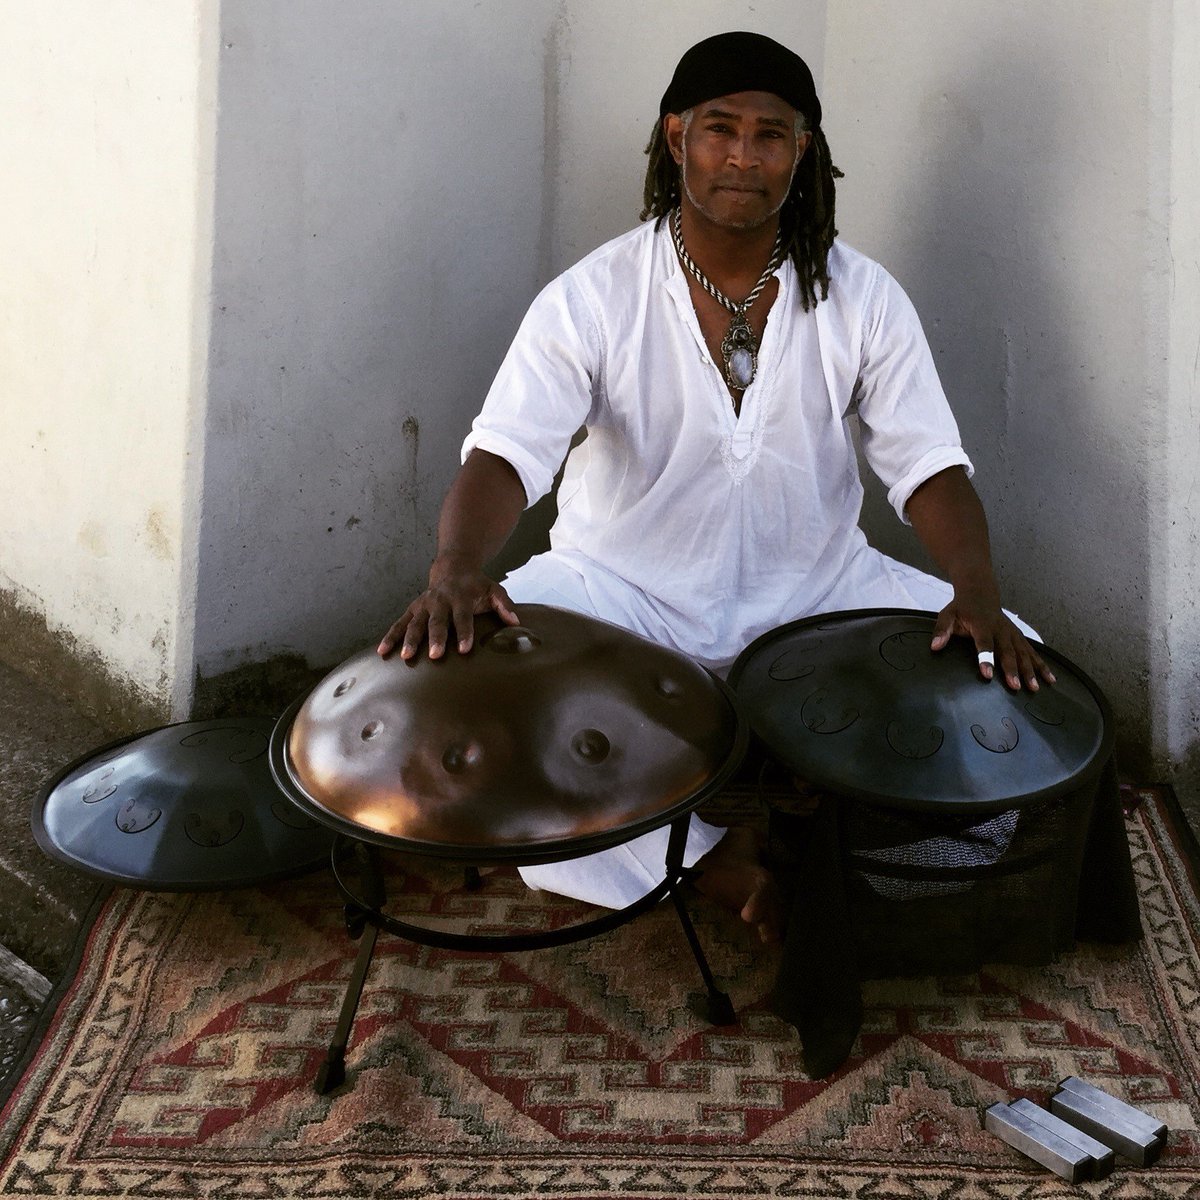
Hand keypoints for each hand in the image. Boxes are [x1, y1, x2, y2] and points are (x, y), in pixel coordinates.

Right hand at [376, 560, 518, 659]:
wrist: (453, 568)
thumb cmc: (476, 586)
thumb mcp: (494, 589)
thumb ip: (504, 605)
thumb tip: (516, 622)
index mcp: (461, 597)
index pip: (463, 617)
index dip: (464, 633)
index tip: (464, 649)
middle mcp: (440, 601)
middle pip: (437, 621)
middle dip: (435, 638)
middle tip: (434, 655)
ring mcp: (424, 605)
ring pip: (414, 623)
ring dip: (409, 639)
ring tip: (405, 657)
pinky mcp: (412, 609)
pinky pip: (399, 623)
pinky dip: (390, 636)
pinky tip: (382, 651)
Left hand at [930, 589, 1055, 690]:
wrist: (980, 592)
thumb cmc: (962, 608)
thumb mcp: (947, 615)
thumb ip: (942, 630)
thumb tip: (934, 646)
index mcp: (982, 625)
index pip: (984, 643)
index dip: (985, 658)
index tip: (987, 674)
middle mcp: (1000, 629)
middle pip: (1007, 651)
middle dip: (1012, 670)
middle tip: (1016, 687)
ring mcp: (1012, 633)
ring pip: (1023, 653)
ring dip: (1030, 670)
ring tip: (1035, 688)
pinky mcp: (1019, 636)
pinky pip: (1032, 652)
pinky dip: (1042, 665)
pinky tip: (1050, 679)